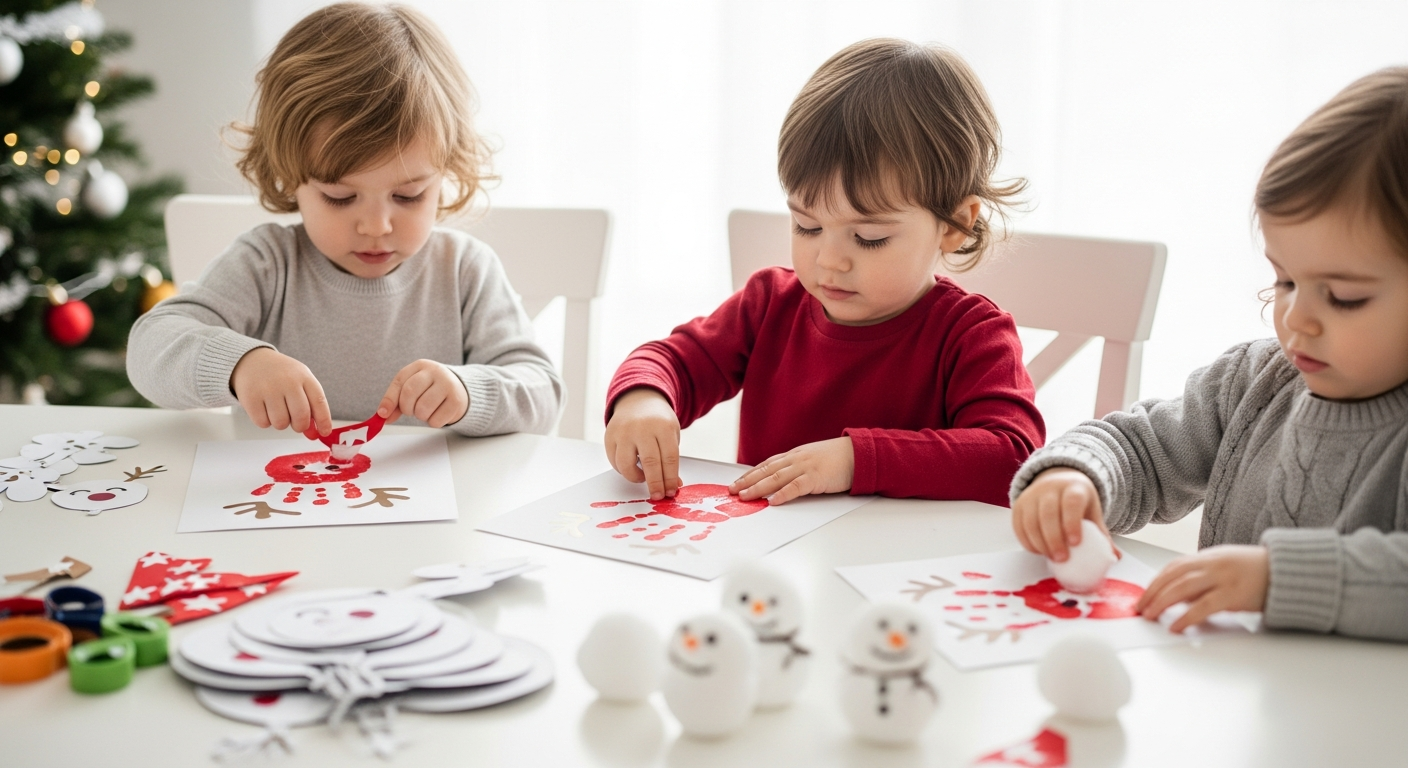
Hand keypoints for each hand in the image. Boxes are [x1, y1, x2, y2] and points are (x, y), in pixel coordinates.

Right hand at [230, 347, 331, 434]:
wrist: (251, 361)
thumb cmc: (280, 375)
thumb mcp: (299, 382)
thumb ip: (309, 406)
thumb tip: (313, 434)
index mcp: (304, 376)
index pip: (319, 402)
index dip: (324, 421)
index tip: (324, 432)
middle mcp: (287, 381)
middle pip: (301, 417)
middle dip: (300, 426)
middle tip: (295, 423)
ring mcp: (268, 389)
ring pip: (281, 423)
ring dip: (280, 423)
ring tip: (277, 410)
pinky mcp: (250, 397)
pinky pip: (263, 423)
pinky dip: (264, 421)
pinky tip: (264, 408)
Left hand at [377, 360, 468, 427]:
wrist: (460, 390)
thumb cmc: (431, 389)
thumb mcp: (413, 387)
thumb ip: (396, 400)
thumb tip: (383, 416)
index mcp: (421, 366)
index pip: (400, 382)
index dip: (389, 400)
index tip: (383, 414)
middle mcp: (435, 372)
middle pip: (410, 393)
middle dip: (407, 408)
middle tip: (412, 410)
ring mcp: (448, 385)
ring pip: (423, 409)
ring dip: (421, 416)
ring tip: (427, 410)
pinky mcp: (457, 401)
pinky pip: (436, 420)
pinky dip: (433, 422)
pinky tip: (438, 413)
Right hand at [603, 388, 680, 499]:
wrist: (638, 400)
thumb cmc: (658, 422)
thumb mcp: (671, 434)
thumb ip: (671, 459)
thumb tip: (673, 485)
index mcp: (663, 427)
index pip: (669, 458)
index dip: (670, 478)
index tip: (671, 492)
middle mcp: (642, 428)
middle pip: (650, 463)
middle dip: (655, 484)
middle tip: (658, 496)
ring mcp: (623, 432)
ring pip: (626, 465)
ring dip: (636, 477)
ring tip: (643, 478)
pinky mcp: (609, 436)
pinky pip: (614, 461)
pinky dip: (623, 470)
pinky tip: (631, 469)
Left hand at [729, 437, 853, 505]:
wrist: (858, 454)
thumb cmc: (837, 459)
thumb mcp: (811, 460)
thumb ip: (796, 467)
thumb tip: (781, 480)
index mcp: (794, 456)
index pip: (767, 465)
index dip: (750, 474)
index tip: (737, 483)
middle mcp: (796, 459)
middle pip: (766, 471)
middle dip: (747, 481)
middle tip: (732, 491)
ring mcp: (805, 467)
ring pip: (776, 478)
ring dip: (758, 488)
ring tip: (745, 496)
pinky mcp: (816, 478)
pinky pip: (796, 487)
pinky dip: (784, 494)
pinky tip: (772, 501)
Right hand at [1012, 467, 1112, 561]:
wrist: (1058, 481)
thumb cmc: (1078, 502)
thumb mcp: (1092, 512)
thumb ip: (1101, 534)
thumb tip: (1115, 557)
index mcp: (1074, 488)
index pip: (1071, 503)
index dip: (1072, 523)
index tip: (1075, 543)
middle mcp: (1050, 488)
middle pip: (1048, 512)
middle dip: (1054, 538)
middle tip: (1061, 558)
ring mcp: (1032, 495)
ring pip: (1030, 520)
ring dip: (1039, 542)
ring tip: (1050, 558)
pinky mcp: (1019, 504)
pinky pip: (1019, 525)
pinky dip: (1026, 541)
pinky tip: (1037, 551)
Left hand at [1136, 545, 1268, 632]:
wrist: (1287, 571)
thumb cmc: (1255, 571)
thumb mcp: (1225, 567)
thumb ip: (1201, 578)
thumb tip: (1178, 596)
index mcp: (1208, 557)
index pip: (1174, 567)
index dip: (1156, 581)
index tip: (1143, 594)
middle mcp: (1212, 564)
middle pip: (1173, 577)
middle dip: (1153, 593)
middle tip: (1140, 608)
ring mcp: (1222, 578)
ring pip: (1183, 588)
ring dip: (1162, 602)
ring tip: (1150, 615)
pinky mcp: (1233, 595)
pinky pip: (1203, 607)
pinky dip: (1186, 617)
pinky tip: (1176, 626)